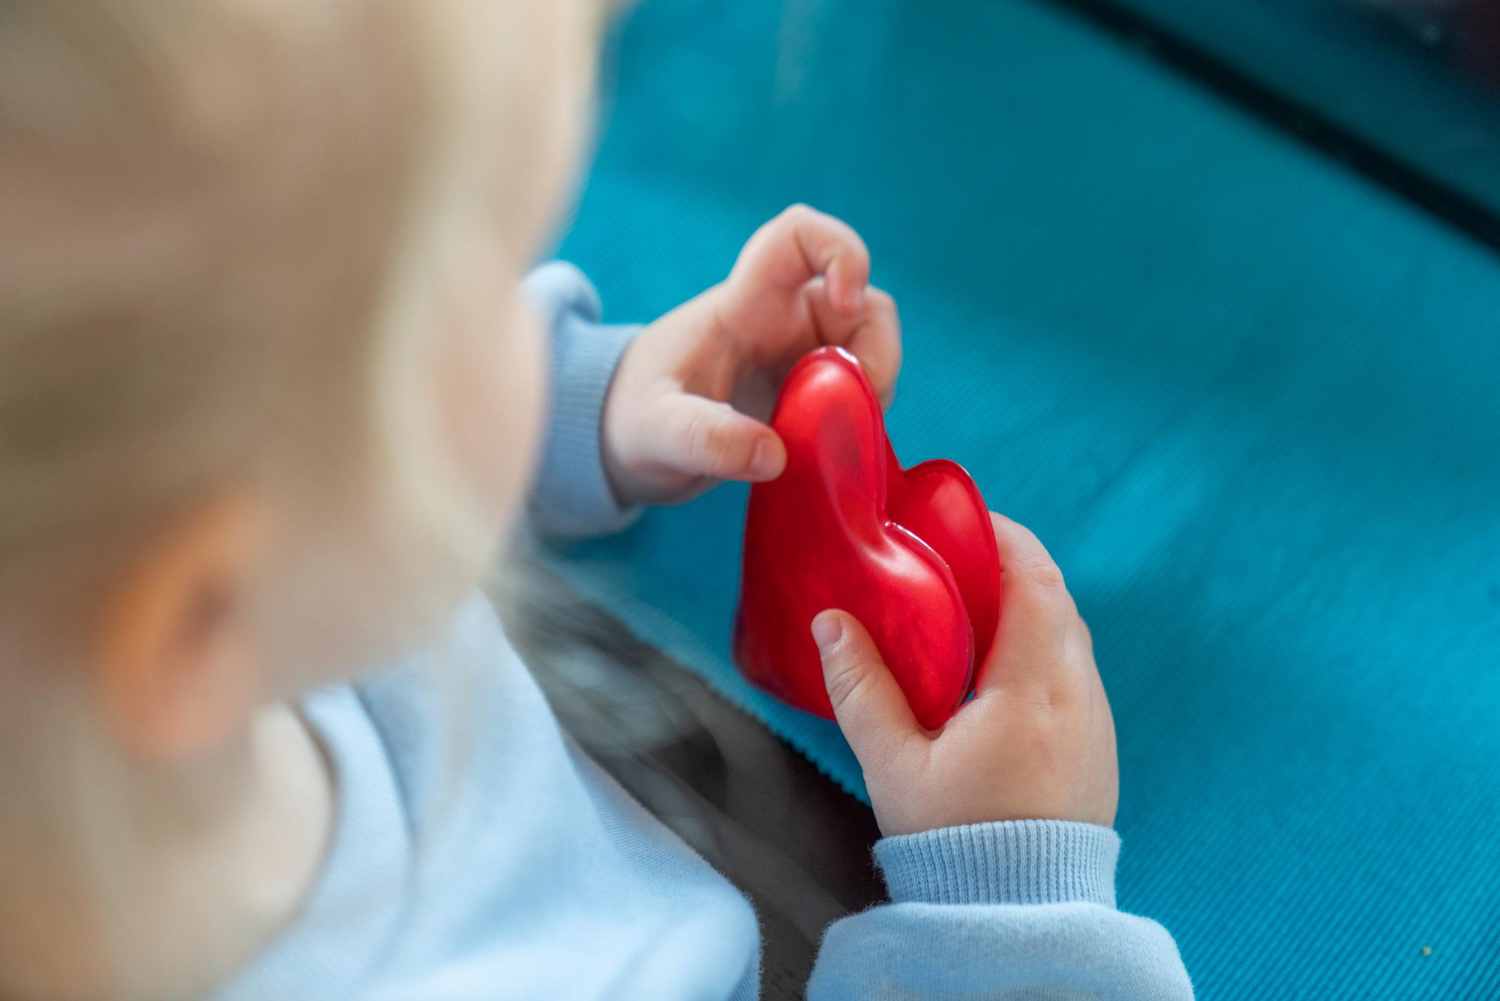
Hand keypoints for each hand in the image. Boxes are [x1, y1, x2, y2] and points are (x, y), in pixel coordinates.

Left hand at [602, 204, 901, 505]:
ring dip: (874, 394)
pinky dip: (862, 423)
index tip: (845, 304)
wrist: (625, 442)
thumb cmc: (634, 417)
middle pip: (863, 306)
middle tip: (858, 407)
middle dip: (878, 353)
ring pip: (871, 354)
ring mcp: (802, 360)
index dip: (839, 253)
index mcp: (745, 304)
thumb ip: (704, 439)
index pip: (798, 238)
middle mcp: (784, 321)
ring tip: (843, 439)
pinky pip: (859, 397)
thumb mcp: (655, 432)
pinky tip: (834, 453)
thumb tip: (774, 455)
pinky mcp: (810, 398)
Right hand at [811, 513, 1117, 836]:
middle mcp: (1077, 695)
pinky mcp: (1099, 747)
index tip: (960, 518)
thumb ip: (860, 689)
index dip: (1002, 537)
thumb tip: (829, 622)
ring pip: (1069, 635)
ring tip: (970, 605)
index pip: (1034, 581)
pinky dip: (1041, 647)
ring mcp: (1096, 722)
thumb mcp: (895, 767)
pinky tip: (997, 666)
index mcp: (1030, 690)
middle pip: (1056, 599)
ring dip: (1029, 606)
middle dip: (1010, 565)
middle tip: (954, 554)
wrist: (1022, 917)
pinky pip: (1074, 672)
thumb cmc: (958, 844)